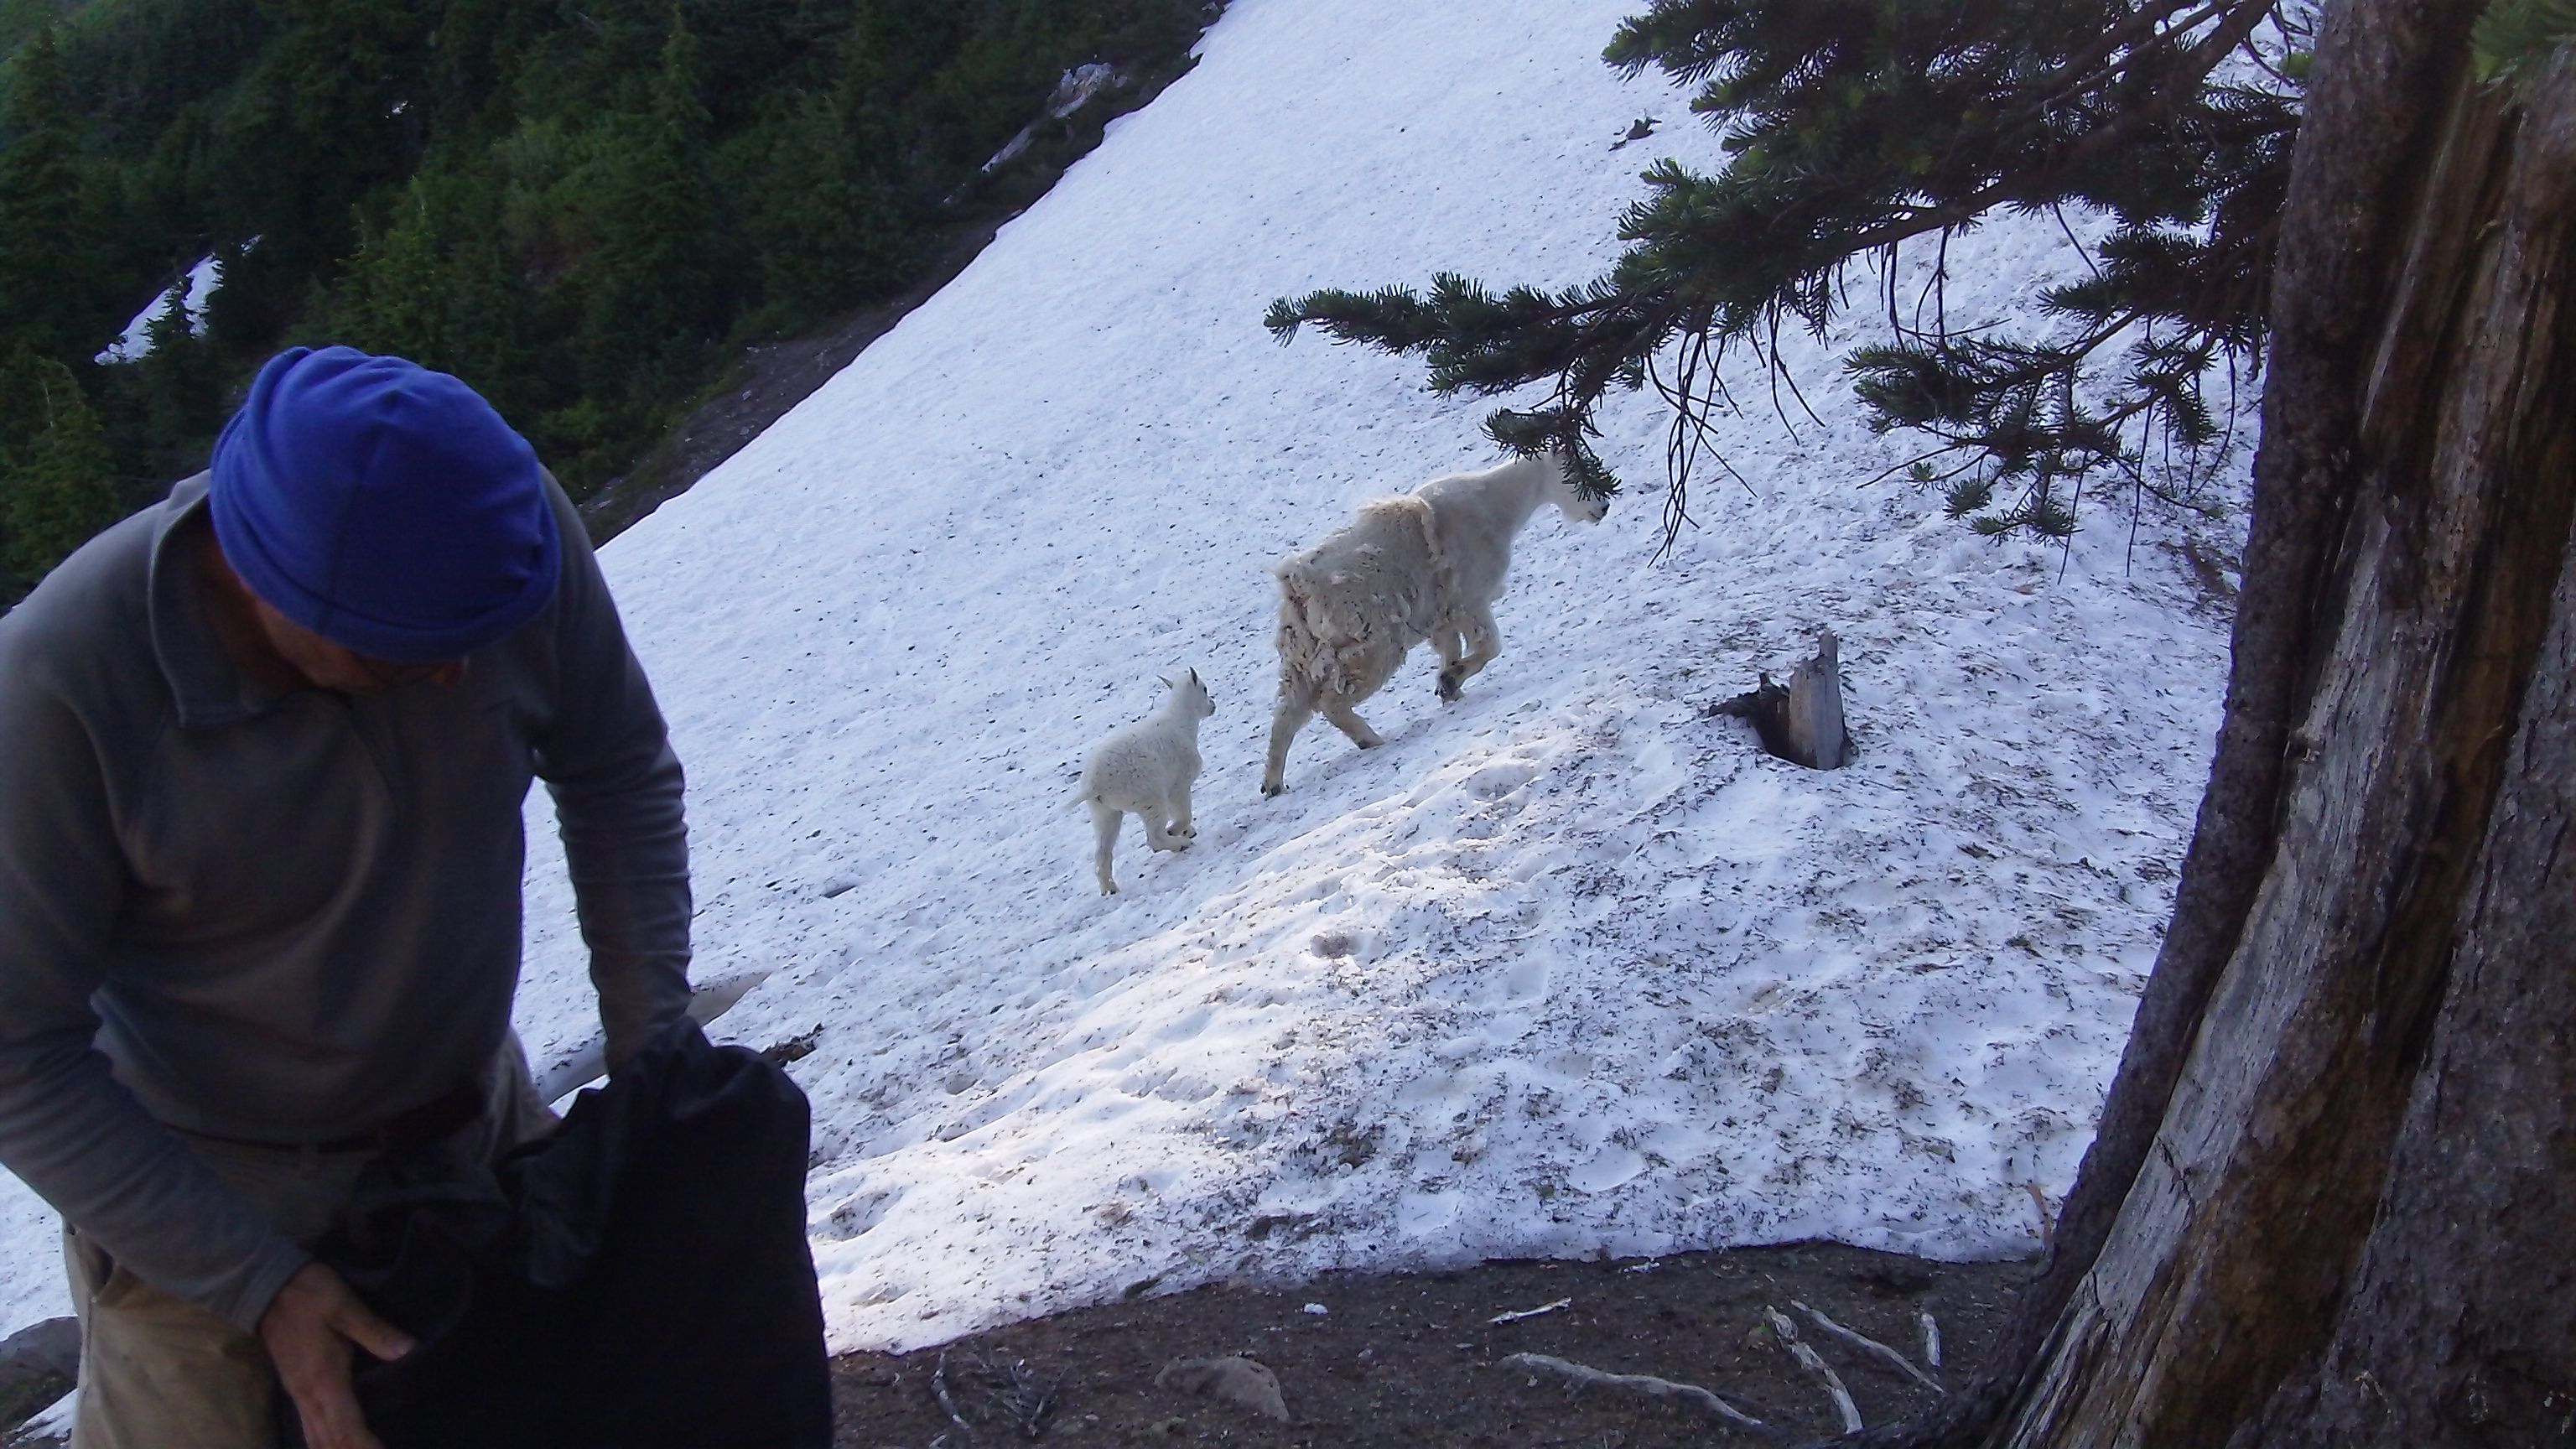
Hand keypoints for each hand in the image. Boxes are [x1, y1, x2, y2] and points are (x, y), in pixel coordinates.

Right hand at [256, 1261, 415, 1448]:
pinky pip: (309, 1427)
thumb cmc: (307, 1294)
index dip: (366, 1446)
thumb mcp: (345, 1306)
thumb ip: (376, 1332)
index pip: (347, 1426)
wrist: (265, 1286)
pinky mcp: (294, 1388)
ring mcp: (298, 1394)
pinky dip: (324, 1442)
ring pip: (316, 1438)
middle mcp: (308, 1395)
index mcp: (324, 1379)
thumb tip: (409, 1351)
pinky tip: (337, 1444)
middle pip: (330, 1441)